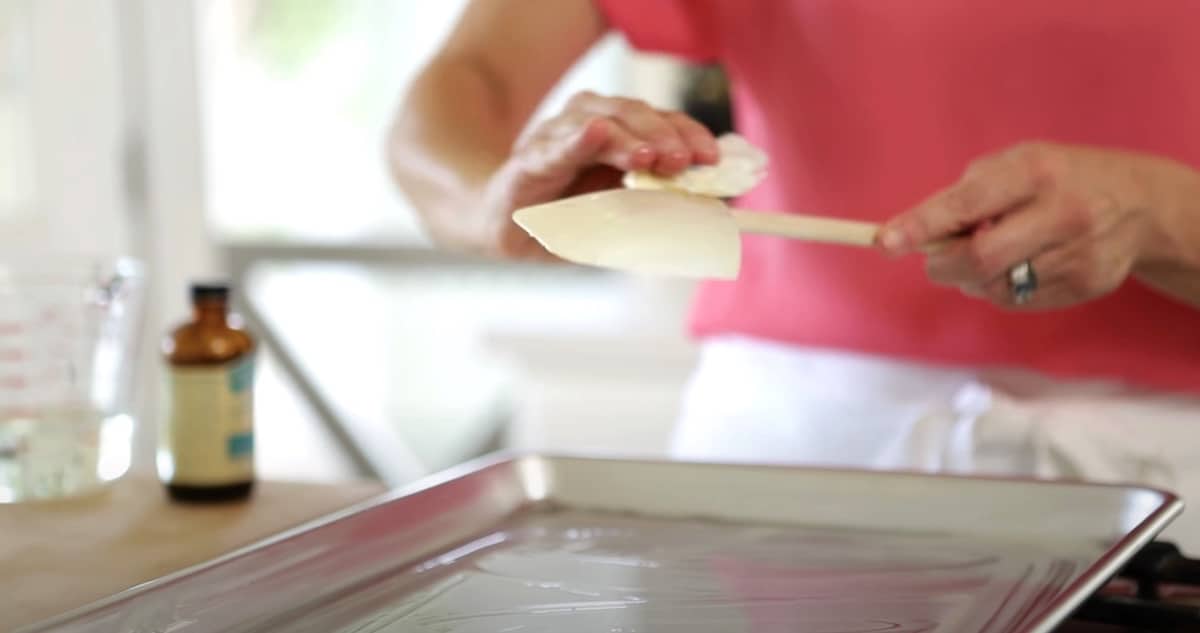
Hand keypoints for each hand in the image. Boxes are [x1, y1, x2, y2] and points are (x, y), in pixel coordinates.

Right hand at [481, 91, 718, 258]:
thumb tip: (699, 218)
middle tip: (682, 160)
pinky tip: (596, 134)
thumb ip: (653, 209)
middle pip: (634, 113)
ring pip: (598, 122)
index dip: (689, 134)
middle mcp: (590, 123)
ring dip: (627, 137)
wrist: (505, 226)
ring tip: (647, 156)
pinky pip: (556, 147)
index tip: (712, 158)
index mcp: (619, 135)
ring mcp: (558, 137)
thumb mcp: (620, 216)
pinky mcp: (531, 160)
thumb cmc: (567, 216)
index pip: (662, 122)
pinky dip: (578, 140)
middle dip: (663, 135)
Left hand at [878, 141, 1181, 309]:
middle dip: (941, 265)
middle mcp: (1061, 212)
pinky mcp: (1087, 284)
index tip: (885, 241)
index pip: (967, 204)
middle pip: (980, 258)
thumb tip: (916, 233)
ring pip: (996, 286)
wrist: (1141, 203)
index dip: (921, 226)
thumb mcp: (1016, 163)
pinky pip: (1018, 301)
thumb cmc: (1058, 177)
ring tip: (986, 254)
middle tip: (931, 261)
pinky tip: (1017, 266)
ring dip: (971, 279)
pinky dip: (1000, 289)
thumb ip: (966, 194)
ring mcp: (1078, 252)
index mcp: (1036, 172)